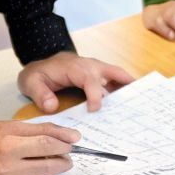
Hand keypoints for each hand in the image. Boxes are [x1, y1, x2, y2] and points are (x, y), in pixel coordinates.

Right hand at [0, 120, 79, 174]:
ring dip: (54, 168)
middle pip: (49, 164)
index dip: (64, 143)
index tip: (72, 141)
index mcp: (8, 145)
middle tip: (67, 153)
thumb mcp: (12, 126)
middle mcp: (7, 167)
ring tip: (52, 159)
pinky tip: (35, 168)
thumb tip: (71, 136)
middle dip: (64, 159)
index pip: (47, 144)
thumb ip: (42, 129)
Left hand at [16, 51, 136, 112]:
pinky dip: (127, 90)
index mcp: (75, 67)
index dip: (95, 93)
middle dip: (126, 85)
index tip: (95, 109)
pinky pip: (117, 80)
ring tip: (142, 104)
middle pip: (113, 73)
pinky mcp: (101, 76)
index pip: (90, 79)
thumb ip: (40, 94)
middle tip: (137, 102)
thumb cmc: (39, 75)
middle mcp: (91, 66)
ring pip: (119, 75)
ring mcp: (98, 70)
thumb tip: (52, 106)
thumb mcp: (31, 82)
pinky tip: (134, 104)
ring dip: (131, 88)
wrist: (42, 66)